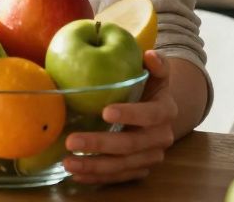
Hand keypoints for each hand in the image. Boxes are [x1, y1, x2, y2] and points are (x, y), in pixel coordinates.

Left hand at [62, 49, 176, 185]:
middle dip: (100, 144)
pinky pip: (118, 177)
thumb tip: (150, 55)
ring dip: (94, 165)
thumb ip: (156, 64)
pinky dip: (97, 177)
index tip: (105, 112)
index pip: (150, 115)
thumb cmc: (148, 87)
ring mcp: (150, 156)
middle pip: (131, 145)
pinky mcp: (139, 169)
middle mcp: (161, 137)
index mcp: (165, 110)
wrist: (158, 112)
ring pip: (123, 165)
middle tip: (72, 141)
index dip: (130, 115)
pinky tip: (77, 174)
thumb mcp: (155, 72)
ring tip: (68, 162)